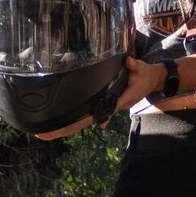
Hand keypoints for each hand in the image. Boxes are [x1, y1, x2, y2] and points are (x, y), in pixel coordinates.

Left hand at [34, 57, 165, 140]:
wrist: (152, 81)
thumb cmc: (145, 75)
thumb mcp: (142, 69)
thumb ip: (134, 66)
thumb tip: (128, 62)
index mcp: (121, 100)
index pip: (102, 110)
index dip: (87, 118)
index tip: (71, 124)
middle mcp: (112, 106)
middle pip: (87, 120)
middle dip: (66, 128)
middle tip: (43, 134)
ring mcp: (108, 106)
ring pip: (86, 119)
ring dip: (67, 126)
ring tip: (45, 133)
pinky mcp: (106, 103)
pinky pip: (88, 112)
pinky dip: (76, 118)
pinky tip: (59, 125)